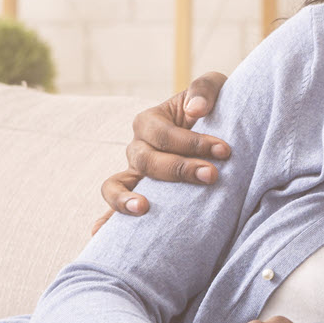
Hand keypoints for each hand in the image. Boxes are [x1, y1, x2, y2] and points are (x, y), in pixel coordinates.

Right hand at [92, 71, 229, 233]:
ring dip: (127, 198)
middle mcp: (137, 147)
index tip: (224, 150)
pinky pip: (116, 207)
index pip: (164, 134)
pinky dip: (106, 219)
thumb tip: (195, 111)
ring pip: (118, 184)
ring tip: (143, 208)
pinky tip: (99, 234)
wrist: (218, 131)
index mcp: (150, 121)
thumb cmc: (214, 108)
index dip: (193, 142)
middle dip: (179, 169)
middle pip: (146, 160)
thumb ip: (203, 90)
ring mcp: (135, 173)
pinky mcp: (139, 194)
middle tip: (211, 175)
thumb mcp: (214, 88)